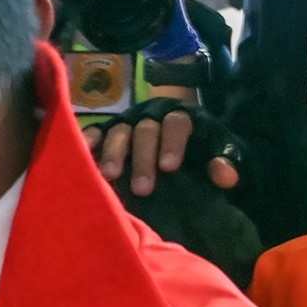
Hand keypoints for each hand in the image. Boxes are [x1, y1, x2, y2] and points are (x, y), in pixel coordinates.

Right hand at [84, 98, 239, 196]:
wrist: (183, 152)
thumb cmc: (202, 154)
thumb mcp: (219, 156)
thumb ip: (225, 164)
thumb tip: (225, 175)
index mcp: (181, 118)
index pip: (177, 124)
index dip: (173, 143)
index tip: (170, 168)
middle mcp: (152, 117)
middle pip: (145, 131)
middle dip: (143, 158)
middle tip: (143, 189)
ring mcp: (127, 123)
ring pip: (119, 132)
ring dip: (113, 154)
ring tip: (109, 177)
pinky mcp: (107, 132)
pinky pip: (95, 133)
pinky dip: (88, 141)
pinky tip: (81, 153)